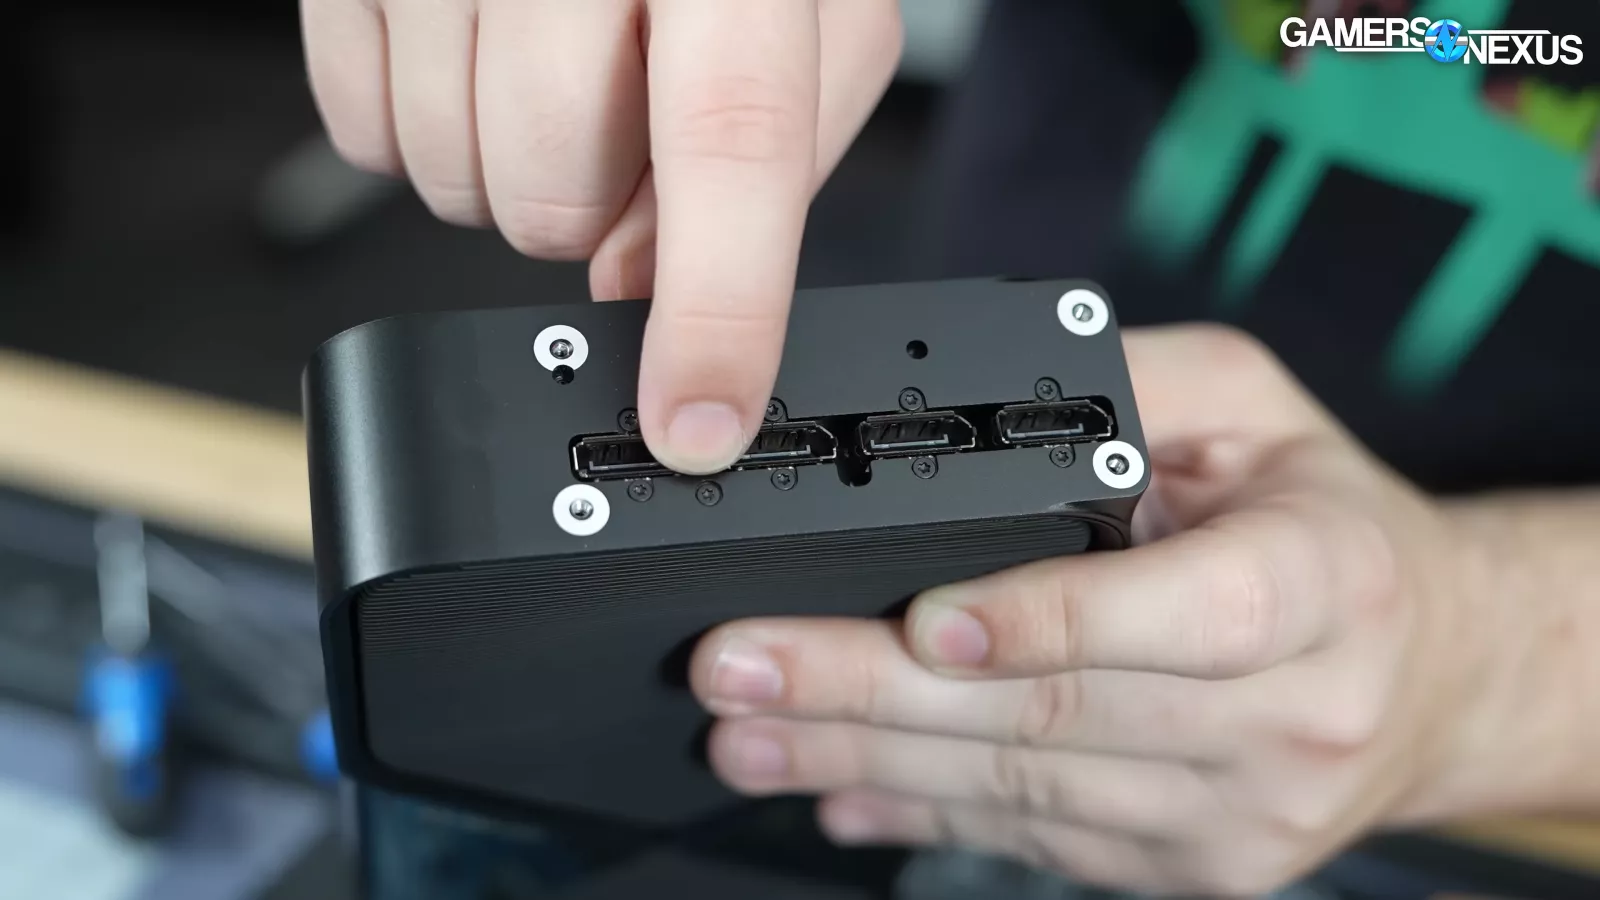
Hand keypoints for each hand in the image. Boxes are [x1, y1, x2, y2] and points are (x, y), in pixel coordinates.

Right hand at [301, 0, 901, 472]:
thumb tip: (642, 286)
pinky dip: (416, 134)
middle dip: (597, 209)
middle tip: (618, 121)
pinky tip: (470, 59)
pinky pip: (352, 134)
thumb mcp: (806, 4)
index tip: (697, 422)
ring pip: (447, 178)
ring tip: (547, 72)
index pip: (726, 140)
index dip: (715, 307)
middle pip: (556, 192)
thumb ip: (771, 150)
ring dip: (508, 172)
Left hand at [689, 325, 1507, 894]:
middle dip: (874, 695)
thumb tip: (995, 385)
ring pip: (1024, 793)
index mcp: (1323, 583)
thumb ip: (1137, 381)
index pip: (1185, 617)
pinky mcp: (1191, 867)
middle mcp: (1292, 716)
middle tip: (744, 669)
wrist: (1429, 673)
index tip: (923, 620)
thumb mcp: (1259, 406)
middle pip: (1061, 717)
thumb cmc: (1329, 525)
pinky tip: (837, 791)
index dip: (1048, 622)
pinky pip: (1035, 845)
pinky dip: (921, 813)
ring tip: (750, 733)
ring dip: (867, 764)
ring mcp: (1241, 814)